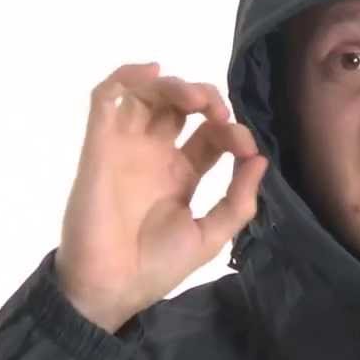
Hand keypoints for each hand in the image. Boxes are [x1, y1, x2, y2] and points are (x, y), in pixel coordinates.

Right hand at [54, 62, 268, 332]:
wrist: (111, 287)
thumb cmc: (156, 267)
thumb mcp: (210, 235)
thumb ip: (238, 201)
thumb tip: (259, 160)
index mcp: (181, 175)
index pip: (210, 135)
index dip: (232, 131)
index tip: (247, 149)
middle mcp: (154, 155)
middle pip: (179, 106)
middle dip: (205, 98)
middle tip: (220, 114)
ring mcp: (126, 147)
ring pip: (147, 94)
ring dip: (175, 85)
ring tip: (197, 100)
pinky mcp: (100, 145)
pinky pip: (106, 98)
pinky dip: (126, 76)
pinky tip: (152, 72)